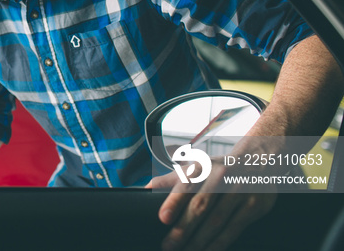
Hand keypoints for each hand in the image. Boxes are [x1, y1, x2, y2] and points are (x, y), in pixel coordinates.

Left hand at [148, 163, 275, 250]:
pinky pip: (233, 229)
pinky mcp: (254, 206)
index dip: (173, 202)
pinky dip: (219, 244)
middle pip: (200, 206)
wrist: (260, 161)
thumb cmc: (219, 169)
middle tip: (168, 246)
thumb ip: (169, 180)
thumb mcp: (195, 168)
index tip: (163, 218)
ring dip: (199, 241)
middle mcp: (221, 177)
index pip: (185, 184)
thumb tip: (143, 190)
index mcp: (202, 167)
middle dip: (183, 229)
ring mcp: (239, 192)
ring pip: (216, 221)